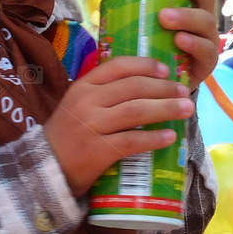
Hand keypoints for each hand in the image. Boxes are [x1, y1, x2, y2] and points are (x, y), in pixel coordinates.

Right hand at [44, 57, 195, 195]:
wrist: (45, 167)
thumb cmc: (68, 134)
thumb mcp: (78, 104)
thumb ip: (104, 92)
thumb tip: (146, 84)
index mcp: (83, 86)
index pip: (119, 66)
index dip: (146, 65)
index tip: (166, 70)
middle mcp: (87, 101)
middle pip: (134, 87)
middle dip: (165, 88)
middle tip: (185, 91)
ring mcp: (91, 126)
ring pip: (137, 111)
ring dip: (167, 109)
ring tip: (187, 109)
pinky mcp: (97, 151)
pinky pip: (132, 141)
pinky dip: (154, 138)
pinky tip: (170, 137)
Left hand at [156, 0, 218, 90]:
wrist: (156, 84)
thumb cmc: (150, 44)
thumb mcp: (137, 16)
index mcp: (187, 0)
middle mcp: (200, 16)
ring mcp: (206, 39)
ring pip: (205, 22)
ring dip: (187, 16)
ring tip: (165, 18)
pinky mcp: (204, 63)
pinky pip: (205, 51)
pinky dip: (193, 44)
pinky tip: (179, 41)